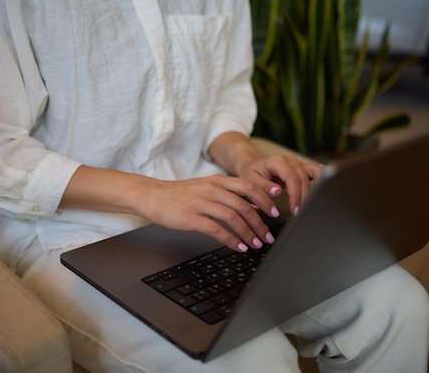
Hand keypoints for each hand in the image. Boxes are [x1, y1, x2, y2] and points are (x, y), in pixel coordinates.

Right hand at [141, 175, 279, 251]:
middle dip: (260, 223)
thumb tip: (256, 208)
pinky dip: (231, 240)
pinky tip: (238, 247)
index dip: (266, 199)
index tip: (276, 212)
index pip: (249, 186)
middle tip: (268, 236)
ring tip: (256, 244)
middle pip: (244, 204)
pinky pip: (217, 229)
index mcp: (218, 181)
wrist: (153, 196)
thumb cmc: (181, 195)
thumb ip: (231, 196)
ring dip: (248, 233)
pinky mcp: (191, 217)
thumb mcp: (208, 189)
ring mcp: (201, 202)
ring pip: (233, 217)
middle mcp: (212, 189)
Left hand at [236, 155, 324, 216]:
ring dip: (314, 191)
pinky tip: (321, 194)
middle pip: (304, 179)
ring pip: (315, 174)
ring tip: (309, 207)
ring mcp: (298, 163)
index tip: (295, 211)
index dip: (296, 196)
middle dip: (304, 198)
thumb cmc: (252, 174)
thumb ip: (263, 187)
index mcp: (277, 161)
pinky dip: (321, 183)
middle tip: (300, 214)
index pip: (292, 178)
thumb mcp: (250, 181)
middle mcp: (290, 160)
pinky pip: (317, 172)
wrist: (253, 165)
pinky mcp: (303, 168)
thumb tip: (277, 192)